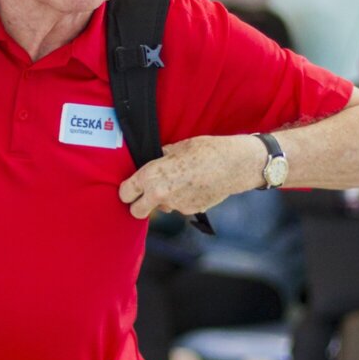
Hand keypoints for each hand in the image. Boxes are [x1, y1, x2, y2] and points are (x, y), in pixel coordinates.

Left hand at [118, 134, 263, 218]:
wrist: (233, 164)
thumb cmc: (204, 150)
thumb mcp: (175, 148)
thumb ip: (159, 159)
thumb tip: (153, 162)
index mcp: (151, 176)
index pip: (125, 193)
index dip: (127, 191)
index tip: (130, 188)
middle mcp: (159, 194)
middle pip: (136, 212)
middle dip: (138, 205)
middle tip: (146, 194)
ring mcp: (176, 206)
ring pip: (161, 208)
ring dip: (165, 199)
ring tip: (181, 181)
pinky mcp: (190, 211)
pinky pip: (179, 206)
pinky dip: (183, 199)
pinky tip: (195, 186)